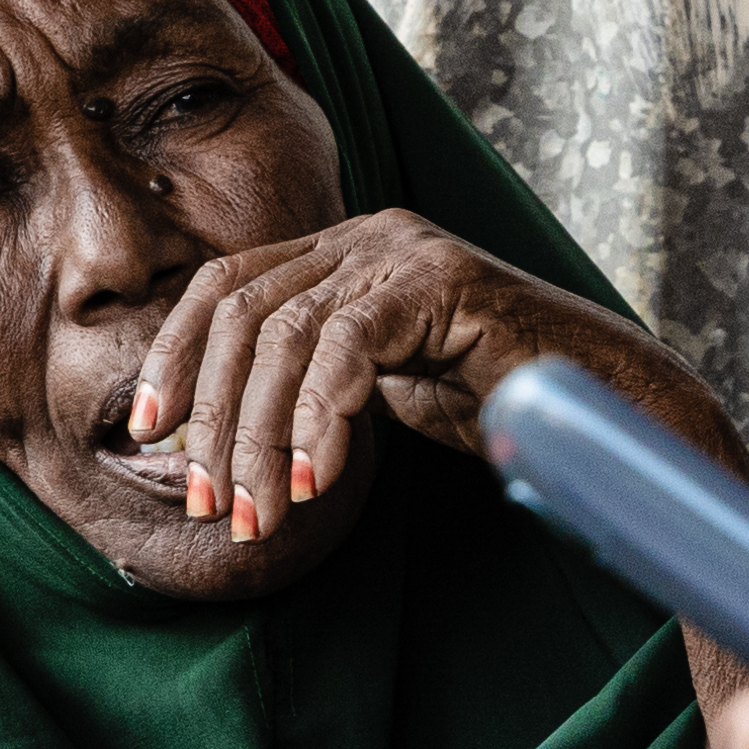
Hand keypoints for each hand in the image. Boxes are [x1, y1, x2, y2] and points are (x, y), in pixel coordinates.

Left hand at [113, 214, 697, 537]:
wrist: (600, 404)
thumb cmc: (490, 403)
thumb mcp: (374, 389)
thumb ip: (304, 386)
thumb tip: (209, 436)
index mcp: (339, 250)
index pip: (224, 285)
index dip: (175, 354)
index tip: (148, 430)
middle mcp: (366, 233)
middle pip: (246, 313)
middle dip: (216, 418)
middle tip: (216, 506)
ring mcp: (406, 249)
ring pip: (290, 334)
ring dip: (264, 437)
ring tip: (265, 515)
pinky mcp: (444, 280)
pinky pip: (350, 345)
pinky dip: (322, 418)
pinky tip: (318, 481)